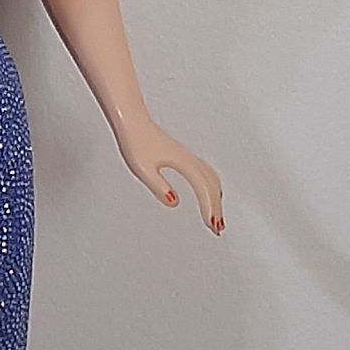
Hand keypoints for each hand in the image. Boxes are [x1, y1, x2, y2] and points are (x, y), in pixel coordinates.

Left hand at [116, 114, 223, 234]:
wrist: (131, 120)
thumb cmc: (134, 141)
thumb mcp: (142, 169)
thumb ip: (159, 186)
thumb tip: (174, 202)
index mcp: (182, 161)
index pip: (202, 187)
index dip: (209, 207)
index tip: (212, 226)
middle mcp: (189, 158)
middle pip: (212, 184)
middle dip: (216, 207)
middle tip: (217, 229)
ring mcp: (187, 156)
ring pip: (211, 178)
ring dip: (216, 198)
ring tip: (216, 218)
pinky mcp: (183, 156)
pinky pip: (205, 173)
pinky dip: (211, 187)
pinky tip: (208, 194)